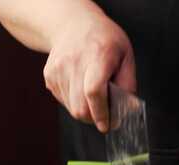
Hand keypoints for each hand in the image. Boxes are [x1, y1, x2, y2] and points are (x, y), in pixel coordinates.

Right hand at [43, 11, 135, 132]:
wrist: (73, 24)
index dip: (101, 112)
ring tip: (95, 96)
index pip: (94, 91)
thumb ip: (128, 83)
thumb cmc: (104, 40)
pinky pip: (64, 101)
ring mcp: (58, 69)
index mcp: (98, 55)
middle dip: (94, 118)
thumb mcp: (125, 55)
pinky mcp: (49, 76)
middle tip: (105, 116)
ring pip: (72, 108)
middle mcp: (74, 62)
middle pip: (80, 106)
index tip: (108, 125)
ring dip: (86, 110)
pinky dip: (75, 102)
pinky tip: (82, 87)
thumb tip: (129, 108)